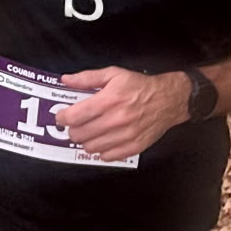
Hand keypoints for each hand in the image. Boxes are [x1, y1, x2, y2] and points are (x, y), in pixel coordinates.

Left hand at [57, 68, 188, 160]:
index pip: (75, 116)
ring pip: (91, 147)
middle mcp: (116, 119)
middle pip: (80, 134)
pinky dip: (101, 151)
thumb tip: (66, 80)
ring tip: (91, 132)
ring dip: (86, 141)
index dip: (62, 118)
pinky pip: (107, 156)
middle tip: (78, 125)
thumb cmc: (140, 86)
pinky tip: (104, 140)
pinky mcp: (134, 147)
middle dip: (74, 130)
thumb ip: (88, 78)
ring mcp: (125, 135)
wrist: (169, 100)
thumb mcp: (114, 74)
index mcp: (109, 100)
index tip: (62, 117)